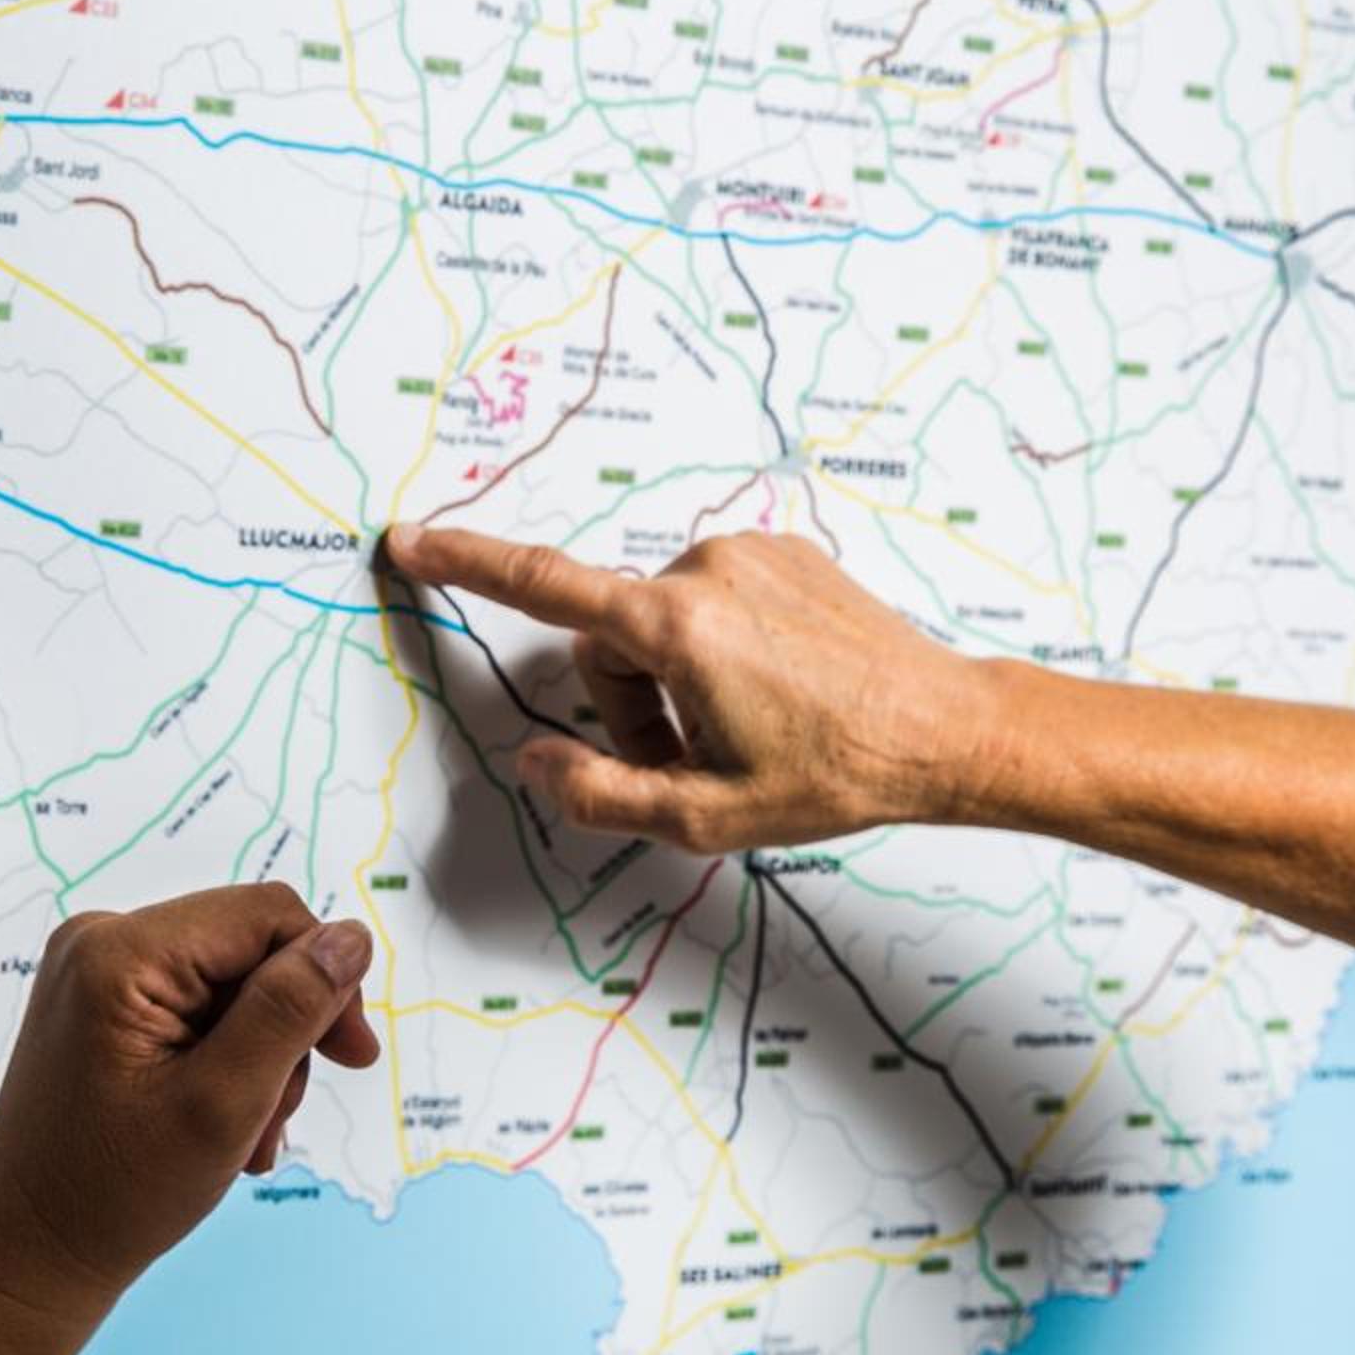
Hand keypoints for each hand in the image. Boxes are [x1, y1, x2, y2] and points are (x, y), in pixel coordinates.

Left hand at [0, 884, 383, 1335]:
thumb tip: (352, 937)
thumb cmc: (116, 1194)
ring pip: (232, 984)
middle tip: (275, 1120)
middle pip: (250, 950)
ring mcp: (97, 971)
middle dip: (284, 1034)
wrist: (31, 1257)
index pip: (268, 916)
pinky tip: (221, 1124)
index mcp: (121, 953)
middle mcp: (101, 940)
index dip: (326, 977)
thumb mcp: (224, 1103)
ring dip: (259, 1060)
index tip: (353, 1057)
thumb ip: (291, 1010)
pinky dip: (225, 1063)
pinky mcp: (102, 1002)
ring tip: (245, 1137)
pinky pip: (197, 1007)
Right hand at [382, 523, 996, 852]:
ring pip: (659, 620)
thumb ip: (600, 793)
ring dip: (675, 678)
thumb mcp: (707, 815)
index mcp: (678, 627)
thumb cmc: (836, 774)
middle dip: (628, 703)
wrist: (944, 729)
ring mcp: (749, 554)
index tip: (411, 539)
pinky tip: (775, 693)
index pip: (545, 586)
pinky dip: (718, 647)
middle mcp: (706, 570)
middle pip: (608, 636)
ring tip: (743, 733)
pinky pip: (711, 600)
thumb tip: (536, 759)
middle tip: (691, 764)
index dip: (468, 563)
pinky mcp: (784, 552)